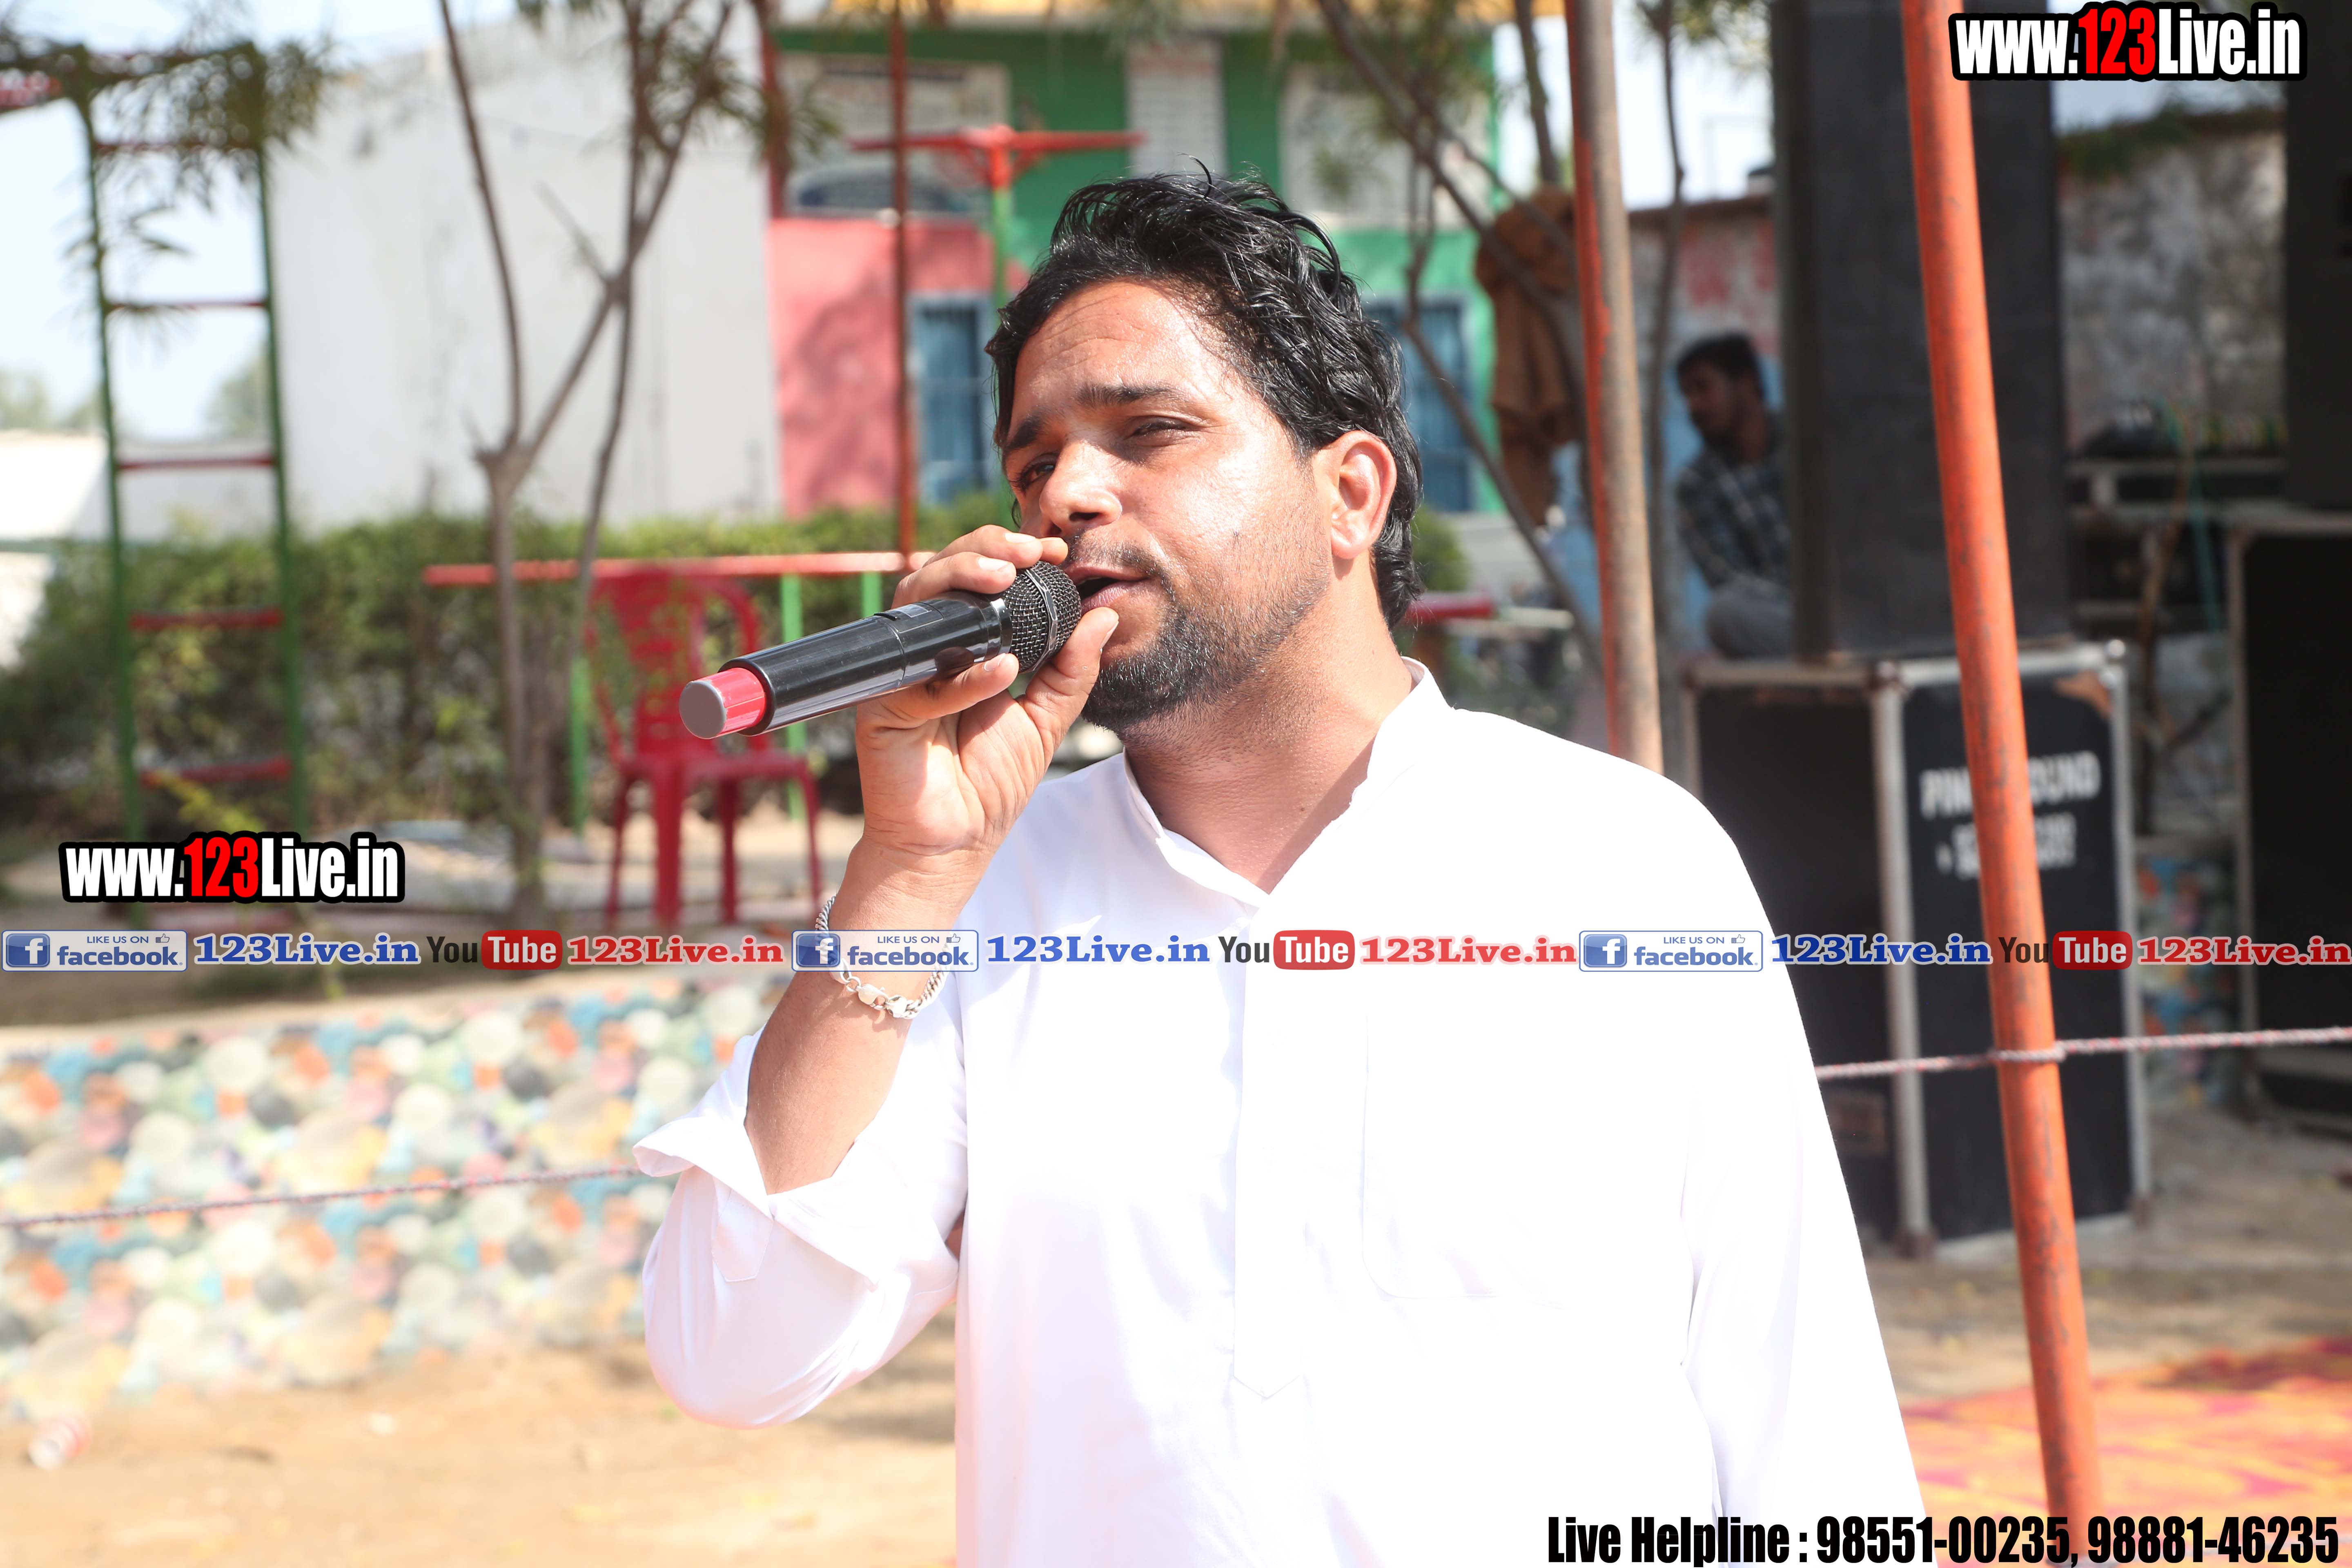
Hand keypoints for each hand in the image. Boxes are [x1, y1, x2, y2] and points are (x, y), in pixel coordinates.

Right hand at [848, 525, 1117, 902]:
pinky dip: (964, 676)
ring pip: (915, 604)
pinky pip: (921, 683)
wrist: (955, 842)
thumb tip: (1103, 615)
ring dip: (959, 582)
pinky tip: (1002, 672)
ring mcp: (900, 674)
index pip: (975, 577)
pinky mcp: (882, 710)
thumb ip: (1072, 669)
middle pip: (938, 574)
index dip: (1008, 554)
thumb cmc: (991, 781)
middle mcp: (926, 648)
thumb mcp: (1046, 718)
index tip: (1055, 553)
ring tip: (1005, 577)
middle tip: (1027, 551)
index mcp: (961, 643)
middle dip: (981, 551)